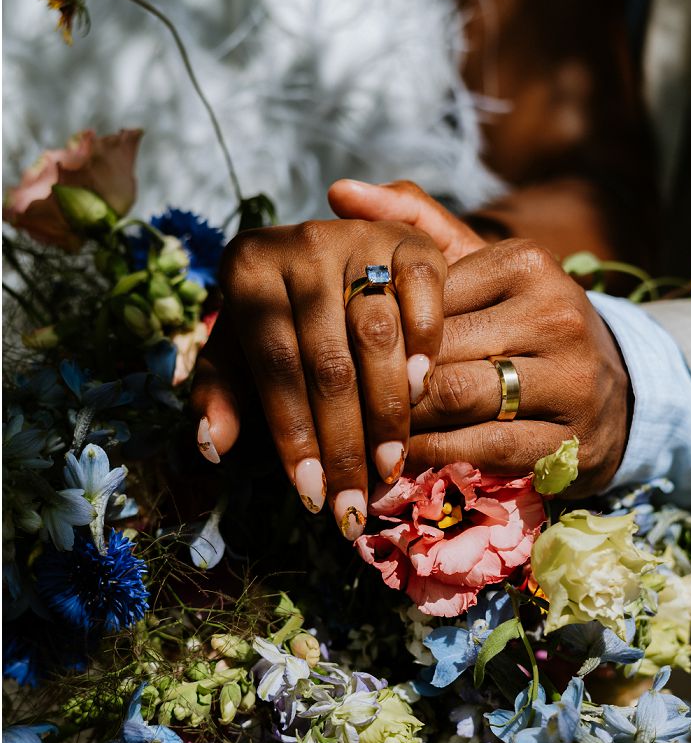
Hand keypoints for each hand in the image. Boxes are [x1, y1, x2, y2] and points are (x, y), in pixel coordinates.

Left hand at [190, 215, 447, 537]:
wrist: (334, 252)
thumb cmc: (281, 316)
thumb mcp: (239, 350)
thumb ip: (220, 395)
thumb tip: (213, 446)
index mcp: (249, 269)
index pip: (275, 368)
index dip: (294, 436)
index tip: (310, 496)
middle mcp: (303, 244)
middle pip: (329, 361)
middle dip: (344, 442)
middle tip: (353, 503)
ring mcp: (360, 239)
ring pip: (378, 338)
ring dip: (388, 411)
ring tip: (389, 466)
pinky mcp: (411, 239)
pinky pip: (424, 300)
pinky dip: (425, 348)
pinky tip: (421, 395)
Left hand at [327, 181, 631, 496]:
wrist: (616, 392)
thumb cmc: (524, 324)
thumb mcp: (482, 269)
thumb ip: (414, 225)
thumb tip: (337, 191)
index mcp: (528, 263)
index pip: (428, 295)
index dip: (382, 328)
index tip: (347, 349)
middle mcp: (557, 314)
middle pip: (439, 350)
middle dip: (386, 380)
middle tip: (343, 401)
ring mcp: (573, 378)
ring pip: (459, 399)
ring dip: (404, 421)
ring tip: (367, 430)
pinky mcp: (575, 438)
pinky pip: (486, 447)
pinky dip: (436, 455)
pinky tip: (406, 458)